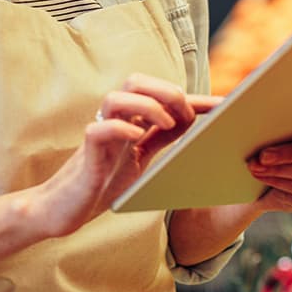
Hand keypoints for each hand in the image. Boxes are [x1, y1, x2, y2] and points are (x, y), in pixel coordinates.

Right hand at [32, 74, 220, 237]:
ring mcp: (98, 134)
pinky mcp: (86, 153)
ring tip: (167, 124)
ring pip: (116, 98)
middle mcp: (114, 121)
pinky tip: (137, 139)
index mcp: (130, 121)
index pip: (162, 98)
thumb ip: (162, 140)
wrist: (67, 209)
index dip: (194, 99)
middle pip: (135, 82)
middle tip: (185, 115)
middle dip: (165, 91)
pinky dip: (120, 129)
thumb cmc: (104, 183)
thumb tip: (196, 127)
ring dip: (146, 105)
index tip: (225, 105)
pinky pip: (99, 130)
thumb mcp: (142, 160)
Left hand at [248, 104, 291, 212]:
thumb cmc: (277, 135)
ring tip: (255, 165)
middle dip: (291, 152)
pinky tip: (262, 175)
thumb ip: (287, 112)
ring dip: (278, 168)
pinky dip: (279, 180)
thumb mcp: (283, 121)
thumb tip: (266, 106)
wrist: (270, 170)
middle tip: (264, 154)